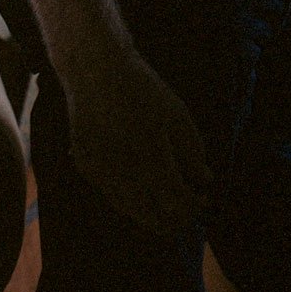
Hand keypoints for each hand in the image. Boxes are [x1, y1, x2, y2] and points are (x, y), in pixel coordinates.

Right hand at [63, 41, 212, 233]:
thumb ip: (192, 151)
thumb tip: (204, 180)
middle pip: (151, 215)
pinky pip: (111, 194)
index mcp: (150, 158)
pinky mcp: (85, 168)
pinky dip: (130, 199)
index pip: (175, 201)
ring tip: (169, 205)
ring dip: (152, 213)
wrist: (96, 71)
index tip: (203, 200)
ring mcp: (100, 173)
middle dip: (173, 220)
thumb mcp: (177, 114)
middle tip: (189, 212)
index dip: (192, 207)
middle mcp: (122, 172)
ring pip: (129, 210)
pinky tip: (143, 191)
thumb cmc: (143, 89)